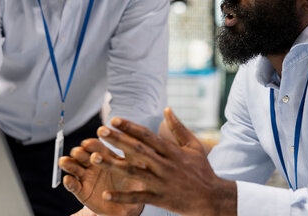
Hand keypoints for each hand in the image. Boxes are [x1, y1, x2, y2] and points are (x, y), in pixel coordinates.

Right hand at [59, 139, 143, 215]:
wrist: (128, 205)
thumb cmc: (133, 183)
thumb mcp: (135, 170)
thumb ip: (135, 159)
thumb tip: (141, 148)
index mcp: (106, 155)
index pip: (96, 146)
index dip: (91, 144)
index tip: (88, 144)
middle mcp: (93, 163)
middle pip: (81, 154)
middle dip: (78, 152)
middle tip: (78, 153)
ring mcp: (86, 176)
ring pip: (73, 166)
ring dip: (68, 163)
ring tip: (65, 162)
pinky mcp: (81, 190)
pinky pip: (73, 186)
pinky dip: (69, 183)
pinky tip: (69, 180)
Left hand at [93, 107, 236, 215]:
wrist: (212, 198)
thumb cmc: (202, 169)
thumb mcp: (194, 146)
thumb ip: (178, 128)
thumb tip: (167, 109)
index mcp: (172, 151)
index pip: (147, 136)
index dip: (130, 127)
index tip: (114, 119)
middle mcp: (165, 165)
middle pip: (137, 150)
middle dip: (118, 140)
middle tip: (100, 131)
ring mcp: (161, 182)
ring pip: (133, 172)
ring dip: (113, 165)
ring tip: (95, 158)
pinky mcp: (160, 199)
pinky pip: (138, 198)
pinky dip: (122, 197)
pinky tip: (106, 194)